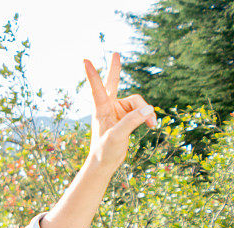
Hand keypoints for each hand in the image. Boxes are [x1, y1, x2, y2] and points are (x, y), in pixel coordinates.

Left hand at [84, 52, 156, 171]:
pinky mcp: (125, 117)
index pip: (97, 88)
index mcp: (101, 109)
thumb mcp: (118, 136)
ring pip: (137, 102)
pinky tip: (152, 125)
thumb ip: (132, 121)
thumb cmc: (105, 151)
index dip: (92, 74)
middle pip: (113, 83)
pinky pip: (141, 111)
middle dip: (115, 69)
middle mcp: (108, 107)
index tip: (85, 60)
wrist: (105, 163)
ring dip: (146, 112)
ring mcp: (117, 111)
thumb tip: (149, 109)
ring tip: (153, 124)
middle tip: (116, 53)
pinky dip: (147, 117)